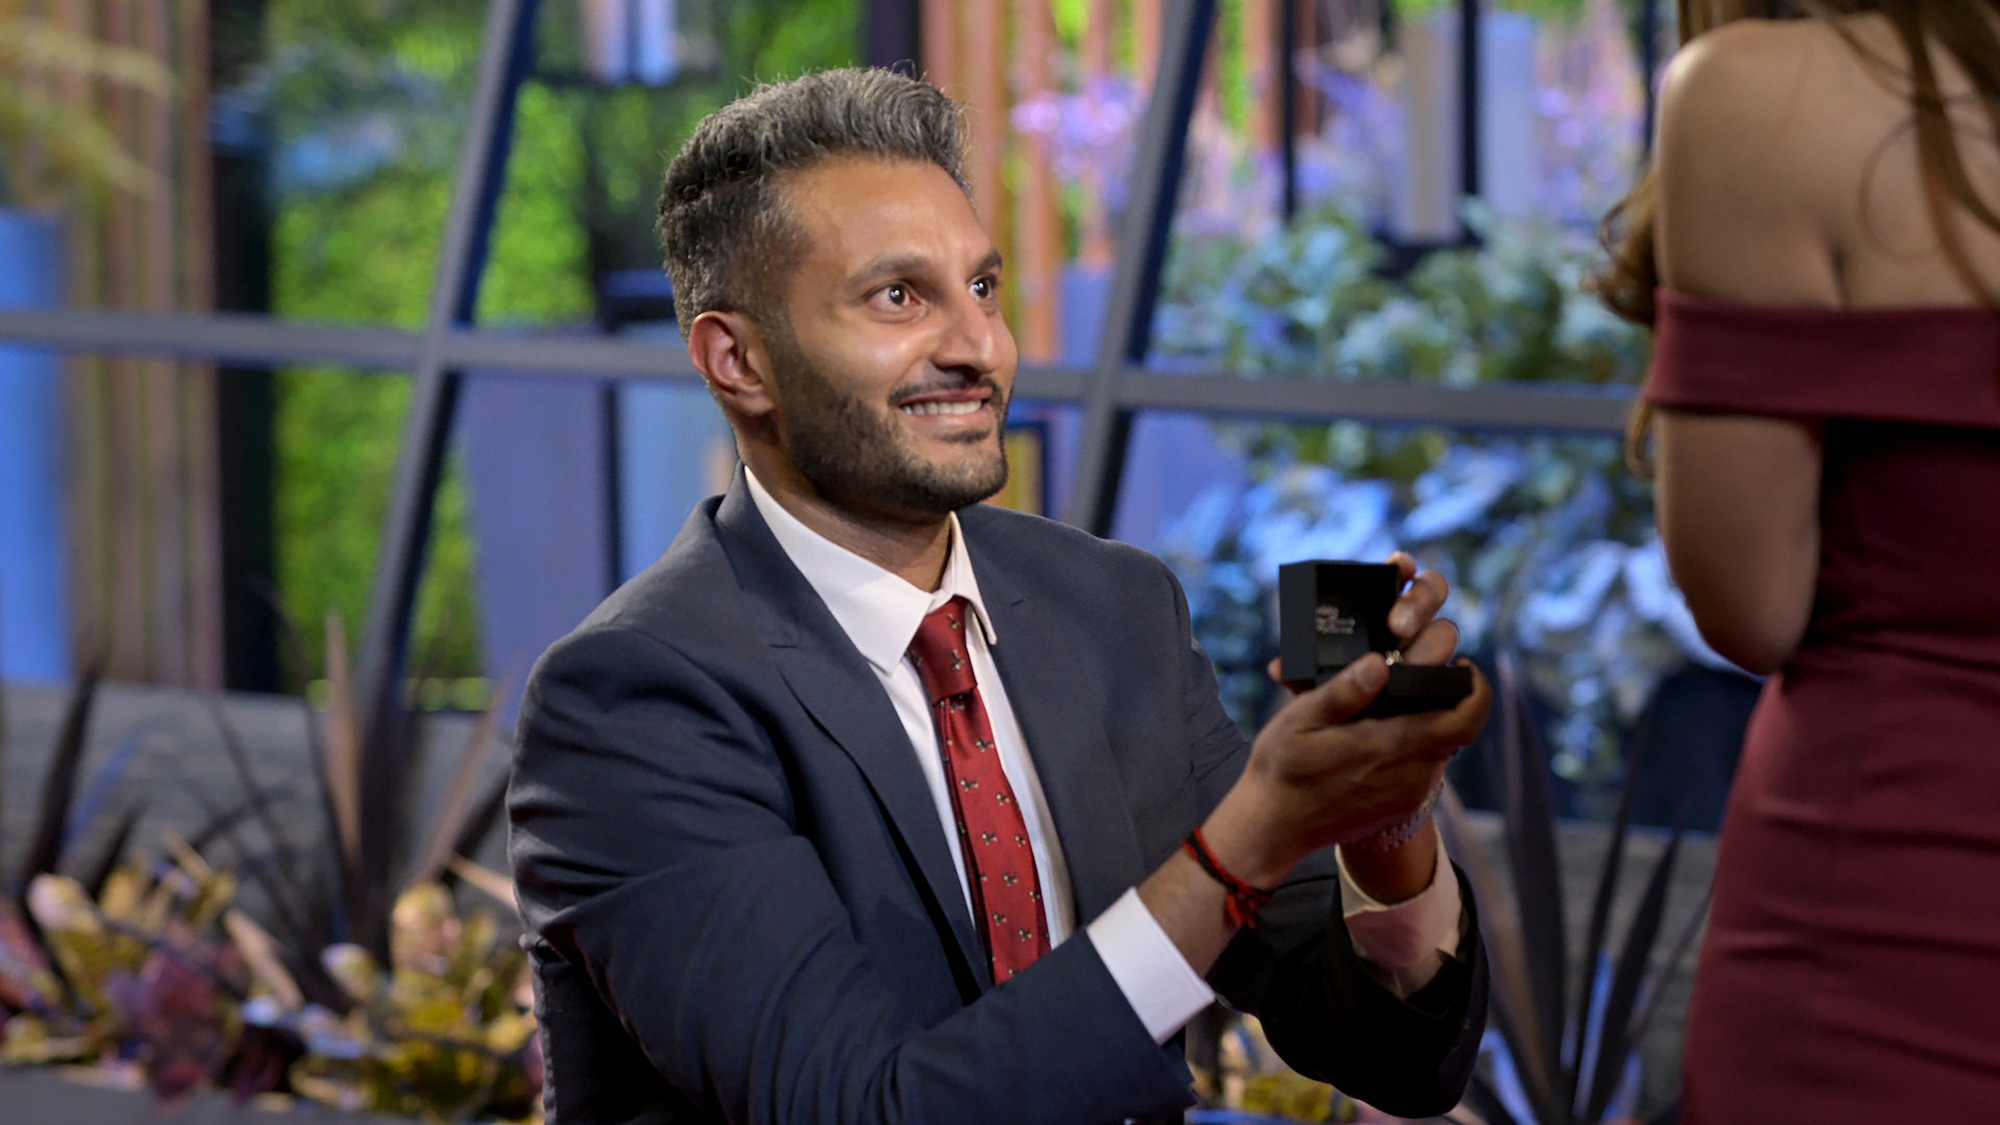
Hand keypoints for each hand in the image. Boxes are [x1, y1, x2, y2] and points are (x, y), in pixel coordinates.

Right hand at [1214, 553, 1490, 885]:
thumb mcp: (1299, 720)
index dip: (1477, 690)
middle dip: (1449, 698)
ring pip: (1441, 748)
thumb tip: (1379, 663)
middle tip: (1422, 674)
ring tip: (1394, 704)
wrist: (1276, 828)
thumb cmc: (1283, 769)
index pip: (1465, 718)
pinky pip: (1425, 768)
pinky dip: (1415, 745)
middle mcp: (1410, 773)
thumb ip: (1343, 692)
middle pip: (1457, 730)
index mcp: (1390, 745)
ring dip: (1430, 722)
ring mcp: (1409, 794)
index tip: (1462, 666)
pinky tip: (1382, 735)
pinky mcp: (1402, 807)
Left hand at [1271, 552, 1458, 693]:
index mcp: (1380, 609)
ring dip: (1431, 646)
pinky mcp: (1446, 687)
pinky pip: (1459, 680)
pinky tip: (1446, 693)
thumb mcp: (1313, 685)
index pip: (1401, 574)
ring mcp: (1430, 653)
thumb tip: (1279, 670)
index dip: (1402, 566)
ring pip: (1445, 635)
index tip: (1397, 566)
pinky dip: (1459, 682)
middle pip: (1431, 595)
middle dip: (1417, 605)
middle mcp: (1411, 625)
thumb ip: (1300, 673)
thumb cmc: (1331, 699)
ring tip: (1408, 667)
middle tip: (1396, 629)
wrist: (1347, 740)